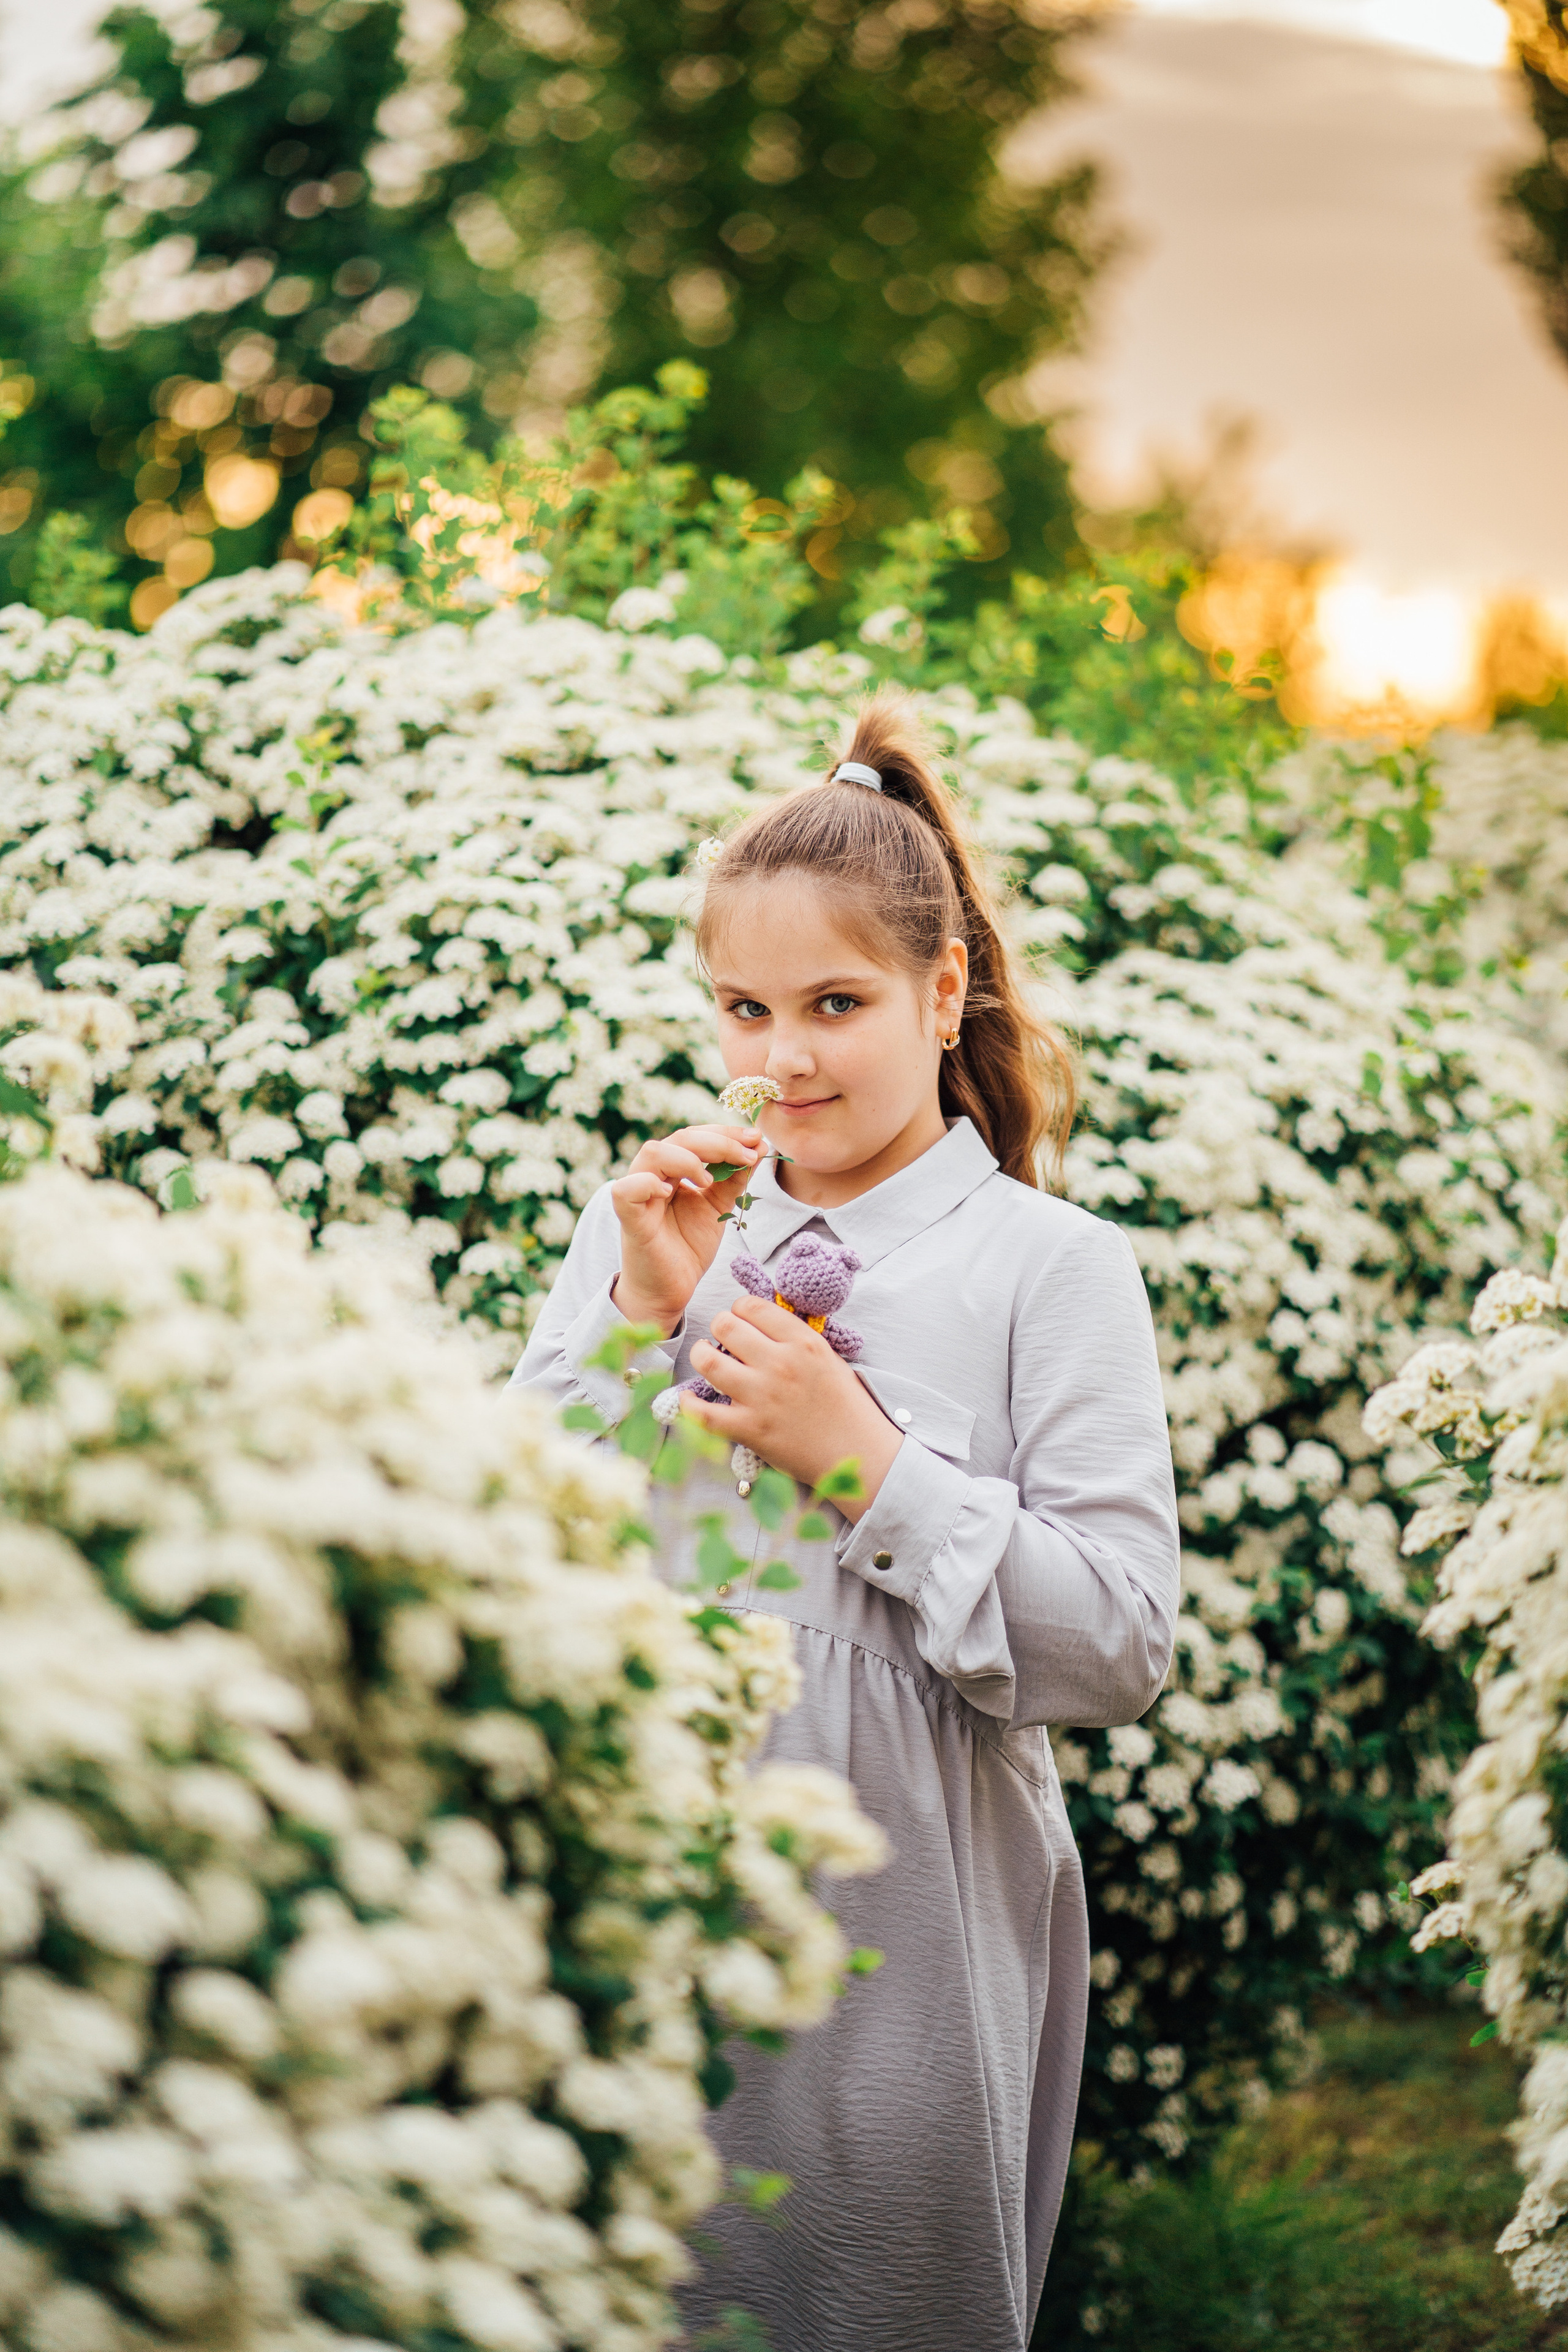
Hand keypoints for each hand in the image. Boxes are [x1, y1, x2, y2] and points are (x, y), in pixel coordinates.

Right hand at [610, 1123, 762, 1333]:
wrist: (671, 1289)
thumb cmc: (689, 1246)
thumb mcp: (718, 1206)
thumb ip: (734, 1178)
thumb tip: (759, 1145)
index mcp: (672, 1168)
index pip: (696, 1136)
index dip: (725, 1134)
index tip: (756, 1138)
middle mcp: (652, 1174)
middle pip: (679, 1138)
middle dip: (718, 1142)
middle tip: (747, 1155)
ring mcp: (638, 1195)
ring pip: (652, 1153)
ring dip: (687, 1159)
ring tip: (709, 1180)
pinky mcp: (628, 1219)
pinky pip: (625, 1190)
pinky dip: (648, 1184)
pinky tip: (671, 1192)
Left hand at [683, 1296, 902, 1519]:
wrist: (859, 1451)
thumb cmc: (846, 1406)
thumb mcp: (827, 1358)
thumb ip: (795, 1340)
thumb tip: (761, 1325)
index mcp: (802, 1342)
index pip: (753, 1306)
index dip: (739, 1309)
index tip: (740, 1319)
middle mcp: (780, 1363)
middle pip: (726, 1326)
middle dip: (719, 1328)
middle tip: (721, 1338)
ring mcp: (762, 1396)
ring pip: (708, 1361)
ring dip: (701, 1356)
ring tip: (704, 1358)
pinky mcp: (750, 1429)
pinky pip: (704, 1413)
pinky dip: (689, 1405)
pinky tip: (688, 1399)